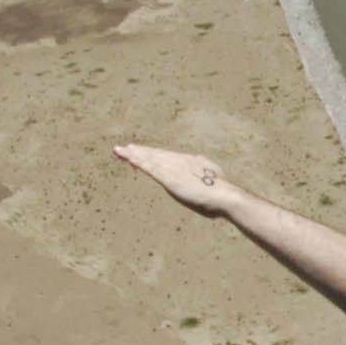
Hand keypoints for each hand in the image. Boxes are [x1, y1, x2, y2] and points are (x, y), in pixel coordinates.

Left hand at [112, 143, 236, 215]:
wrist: (225, 196)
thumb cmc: (223, 196)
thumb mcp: (215, 183)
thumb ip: (207, 181)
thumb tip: (211, 183)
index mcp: (193, 161)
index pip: (168, 157)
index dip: (154, 155)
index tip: (143, 152)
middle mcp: (181, 161)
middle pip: (156, 155)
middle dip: (140, 152)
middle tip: (124, 148)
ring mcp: (174, 168)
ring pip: (150, 158)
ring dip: (134, 155)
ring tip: (120, 151)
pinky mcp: (168, 178)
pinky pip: (149, 167)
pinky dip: (138, 161)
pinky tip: (128, 158)